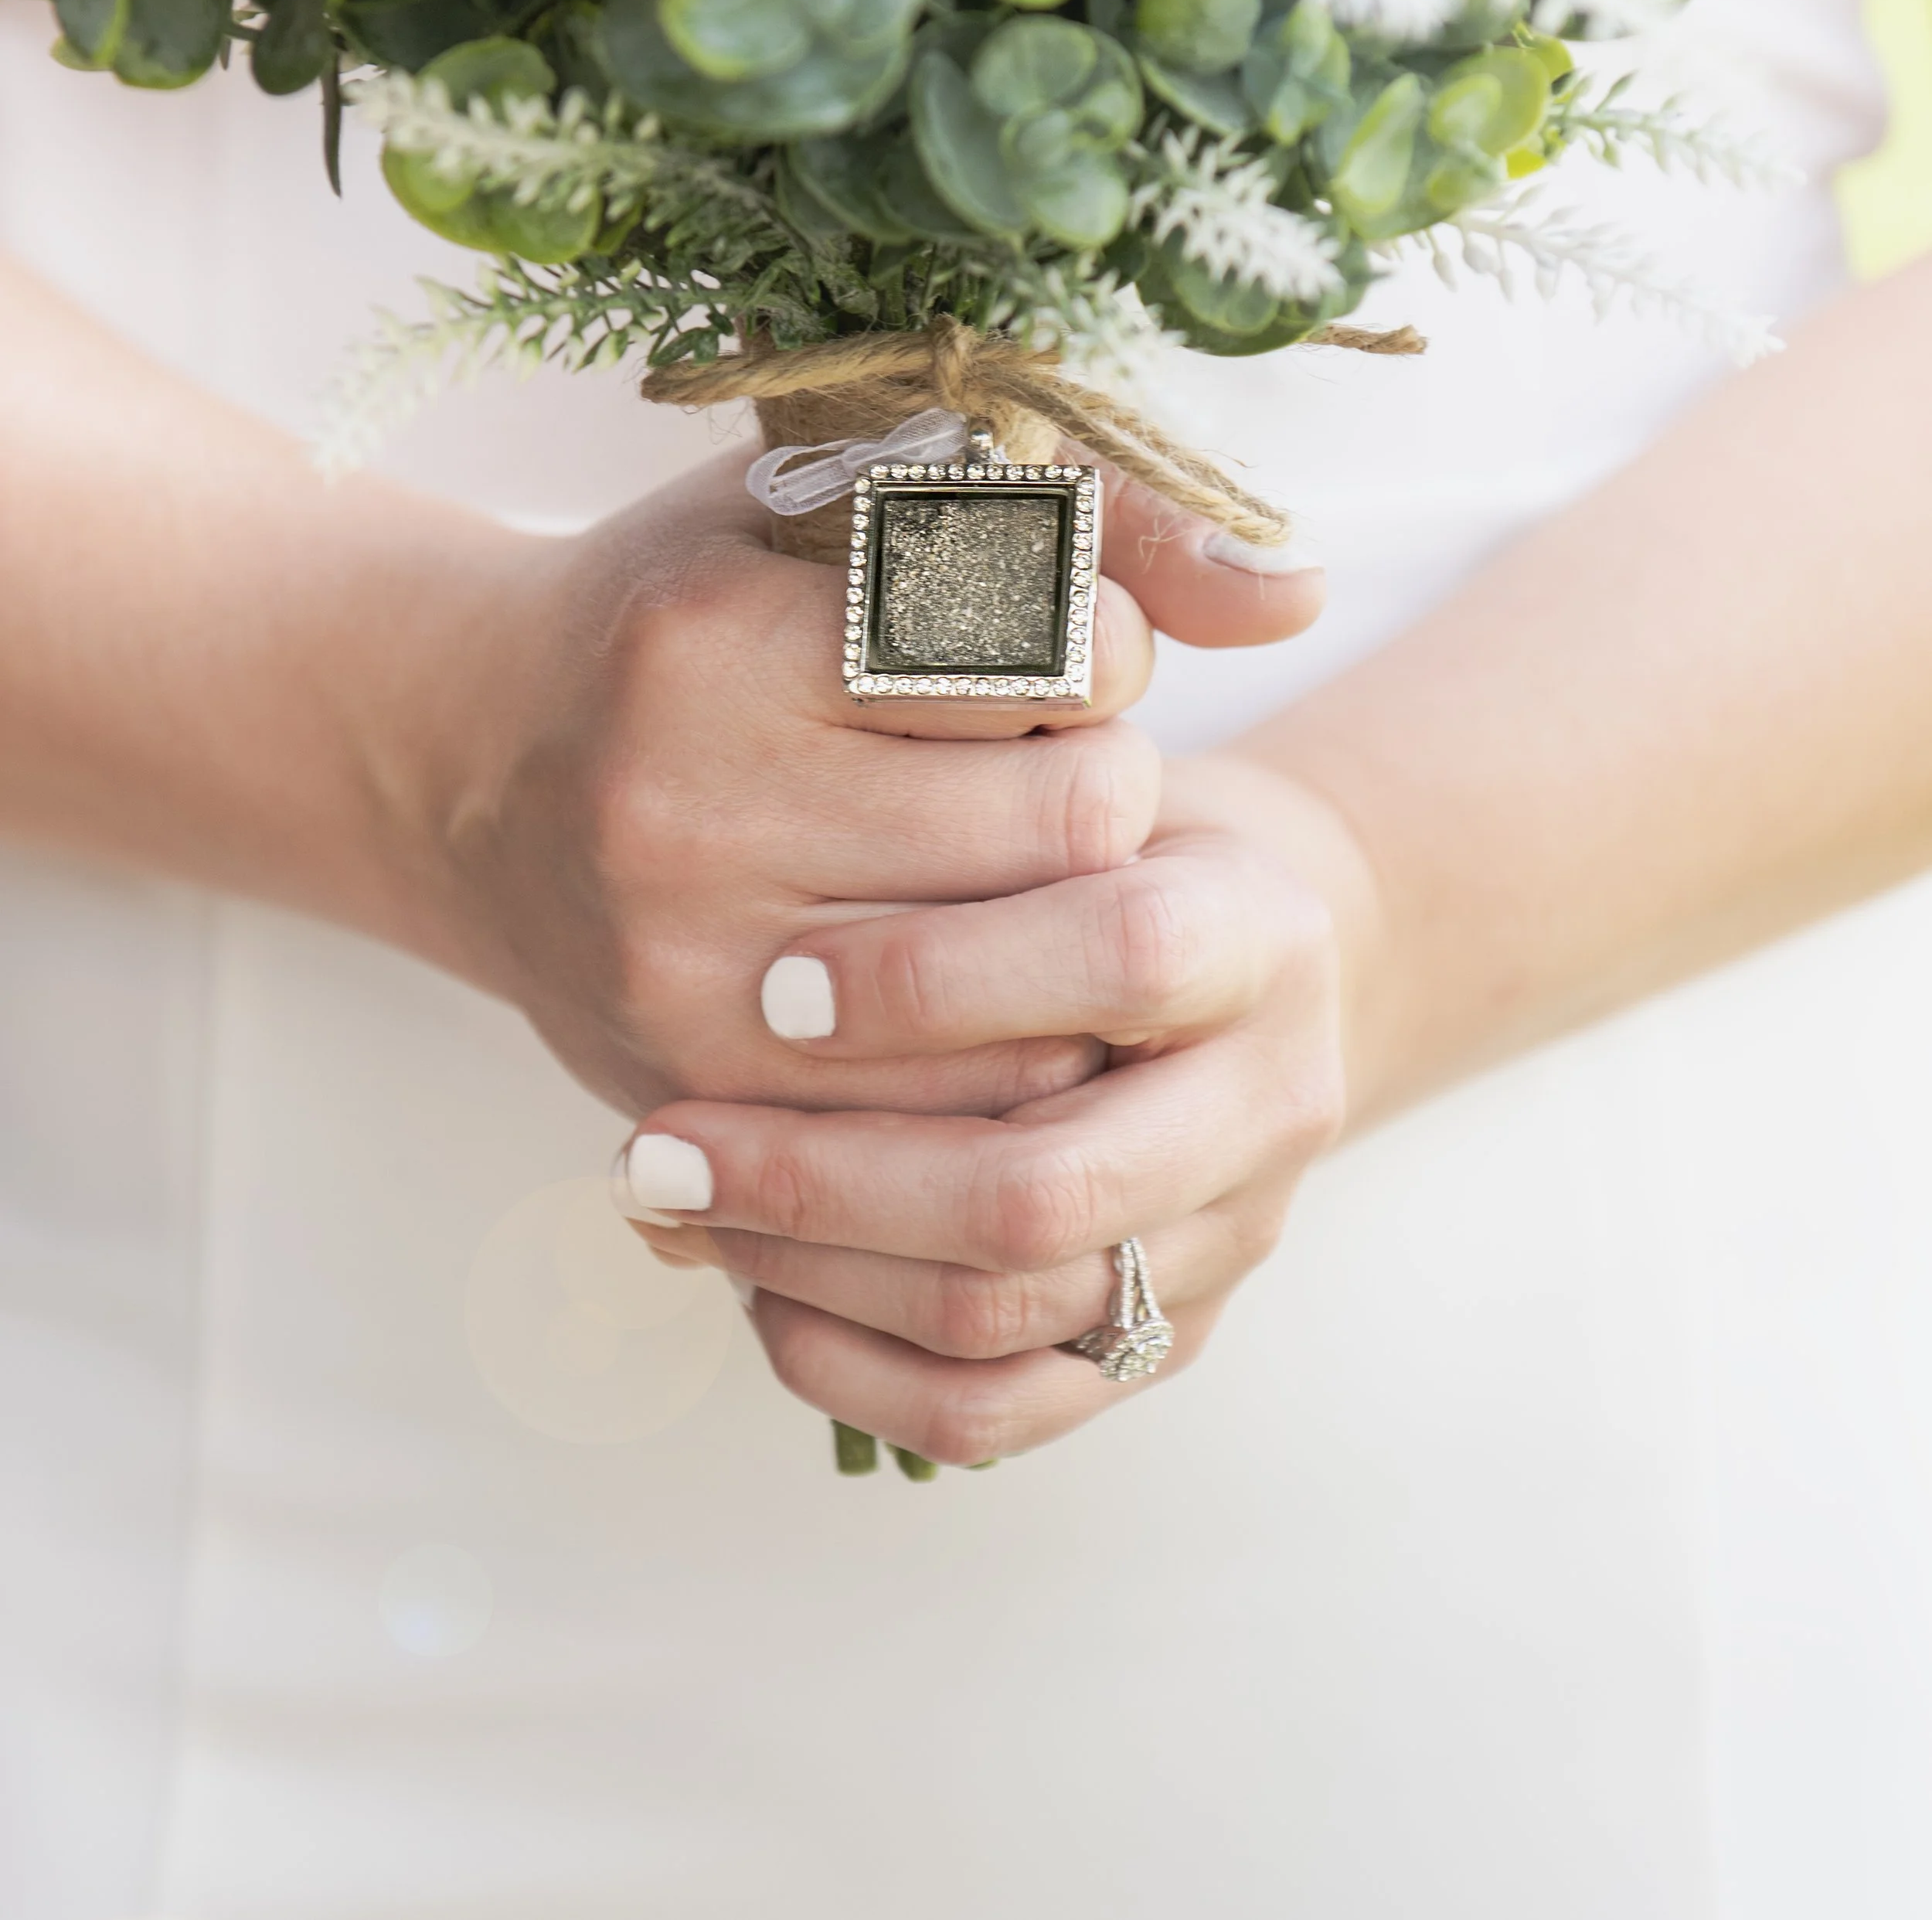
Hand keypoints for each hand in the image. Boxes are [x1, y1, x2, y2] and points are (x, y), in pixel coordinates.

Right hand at [426, 451, 1325, 1130]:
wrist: (470, 763)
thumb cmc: (693, 606)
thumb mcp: (851, 500)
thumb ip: (1088, 520)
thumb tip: (1295, 595)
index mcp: (730, 637)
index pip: (1060, 669)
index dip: (1104, 664)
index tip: (1051, 659)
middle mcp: (690, 809)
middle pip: (1065, 838)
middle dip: (1099, 801)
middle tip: (1043, 772)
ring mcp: (684, 969)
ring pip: (1026, 998)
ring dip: (1067, 936)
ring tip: (1007, 873)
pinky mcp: (689, 1082)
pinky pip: (943, 1110)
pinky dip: (1002, 1048)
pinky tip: (978, 981)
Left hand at [627, 754, 1375, 1461]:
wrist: (1237, 954)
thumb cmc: (1108, 848)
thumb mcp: (1063, 793)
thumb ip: (948, 843)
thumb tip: (742, 959)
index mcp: (1259, 935)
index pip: (1124, 958)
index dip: (939, 980)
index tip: (773, 989)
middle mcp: (1270, 1101)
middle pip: (1044, 1190)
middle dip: (822, 1178)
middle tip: (662, 1145)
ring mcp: (1228, 1238)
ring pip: (1004, 1312)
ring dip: (810, 1271)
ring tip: (678, 1207)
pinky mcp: (1169, 1337)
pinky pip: (994, 1411)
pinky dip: (850, 1368)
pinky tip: (754, 1291)